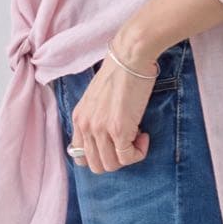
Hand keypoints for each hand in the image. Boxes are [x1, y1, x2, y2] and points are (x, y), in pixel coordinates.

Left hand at [69, 50, 157, 172]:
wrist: (130, 57)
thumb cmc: (120, 72)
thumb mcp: (97, 98)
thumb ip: (95, 117)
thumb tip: (107, 137)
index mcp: (78, 118)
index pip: (80, 157)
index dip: (100, 156)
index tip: (114, 144)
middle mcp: (85, 126)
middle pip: (96, 165)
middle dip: (115, 159)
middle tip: (128, 141)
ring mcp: (100, 129)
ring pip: (112, 165)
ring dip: (128, 156)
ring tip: (138, 136)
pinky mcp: (118, 129)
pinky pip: (128, 157)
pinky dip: (139, 152)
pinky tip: (144, 135)